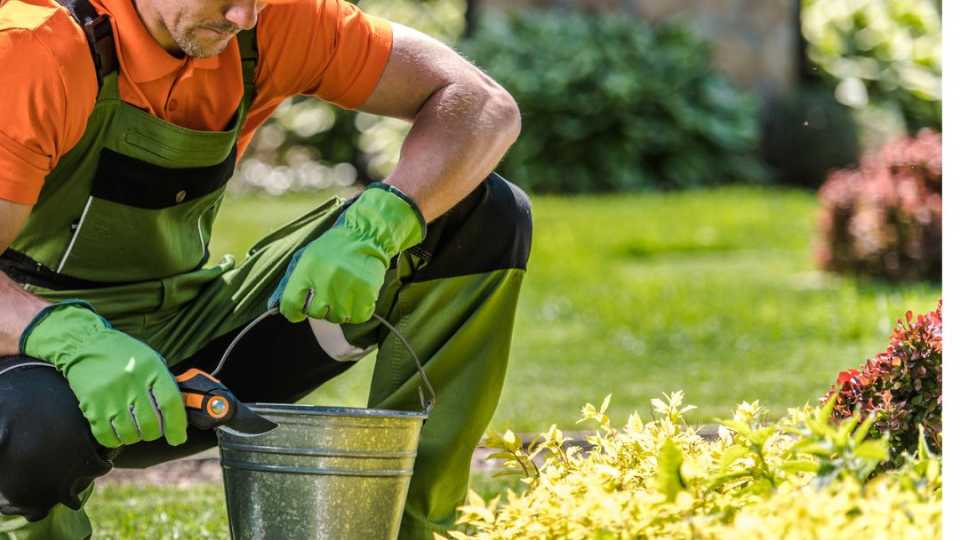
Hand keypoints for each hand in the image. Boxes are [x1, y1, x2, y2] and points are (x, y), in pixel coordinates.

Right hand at [21, 302, 187, 447]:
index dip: (176, 425)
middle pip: (150, 423)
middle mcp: (131, 382)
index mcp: (150, 368)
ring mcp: (109, 395)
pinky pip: (106, 436)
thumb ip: (164, 383)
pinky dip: (115, 439)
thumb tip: (178, 413)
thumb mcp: (151, 359)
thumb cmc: (123, 354)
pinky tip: (118, 430)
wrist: (85, 345)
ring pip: (129, 433)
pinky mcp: (90, 405)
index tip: (177, 437)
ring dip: (136, 436)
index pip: (170, 402)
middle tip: (153, 429)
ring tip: (135, 427)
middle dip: (155, 433)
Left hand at [270, 183, 424, 323]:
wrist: (366, 235)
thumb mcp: (304, 258)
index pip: (290, 304)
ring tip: (345, 289)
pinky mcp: (366, 292)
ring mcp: (347, 287)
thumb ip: (287, 283)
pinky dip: (358, 310)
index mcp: (306, 269)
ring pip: (338, 317)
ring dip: (341, 309)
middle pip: (316, 313)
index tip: (299, 310)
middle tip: (329, 291)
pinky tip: (357, 294)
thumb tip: (271, 307)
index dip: (293, 311)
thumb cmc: (332, 248)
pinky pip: (358, 316)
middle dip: (321, 307)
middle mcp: (325, 279)